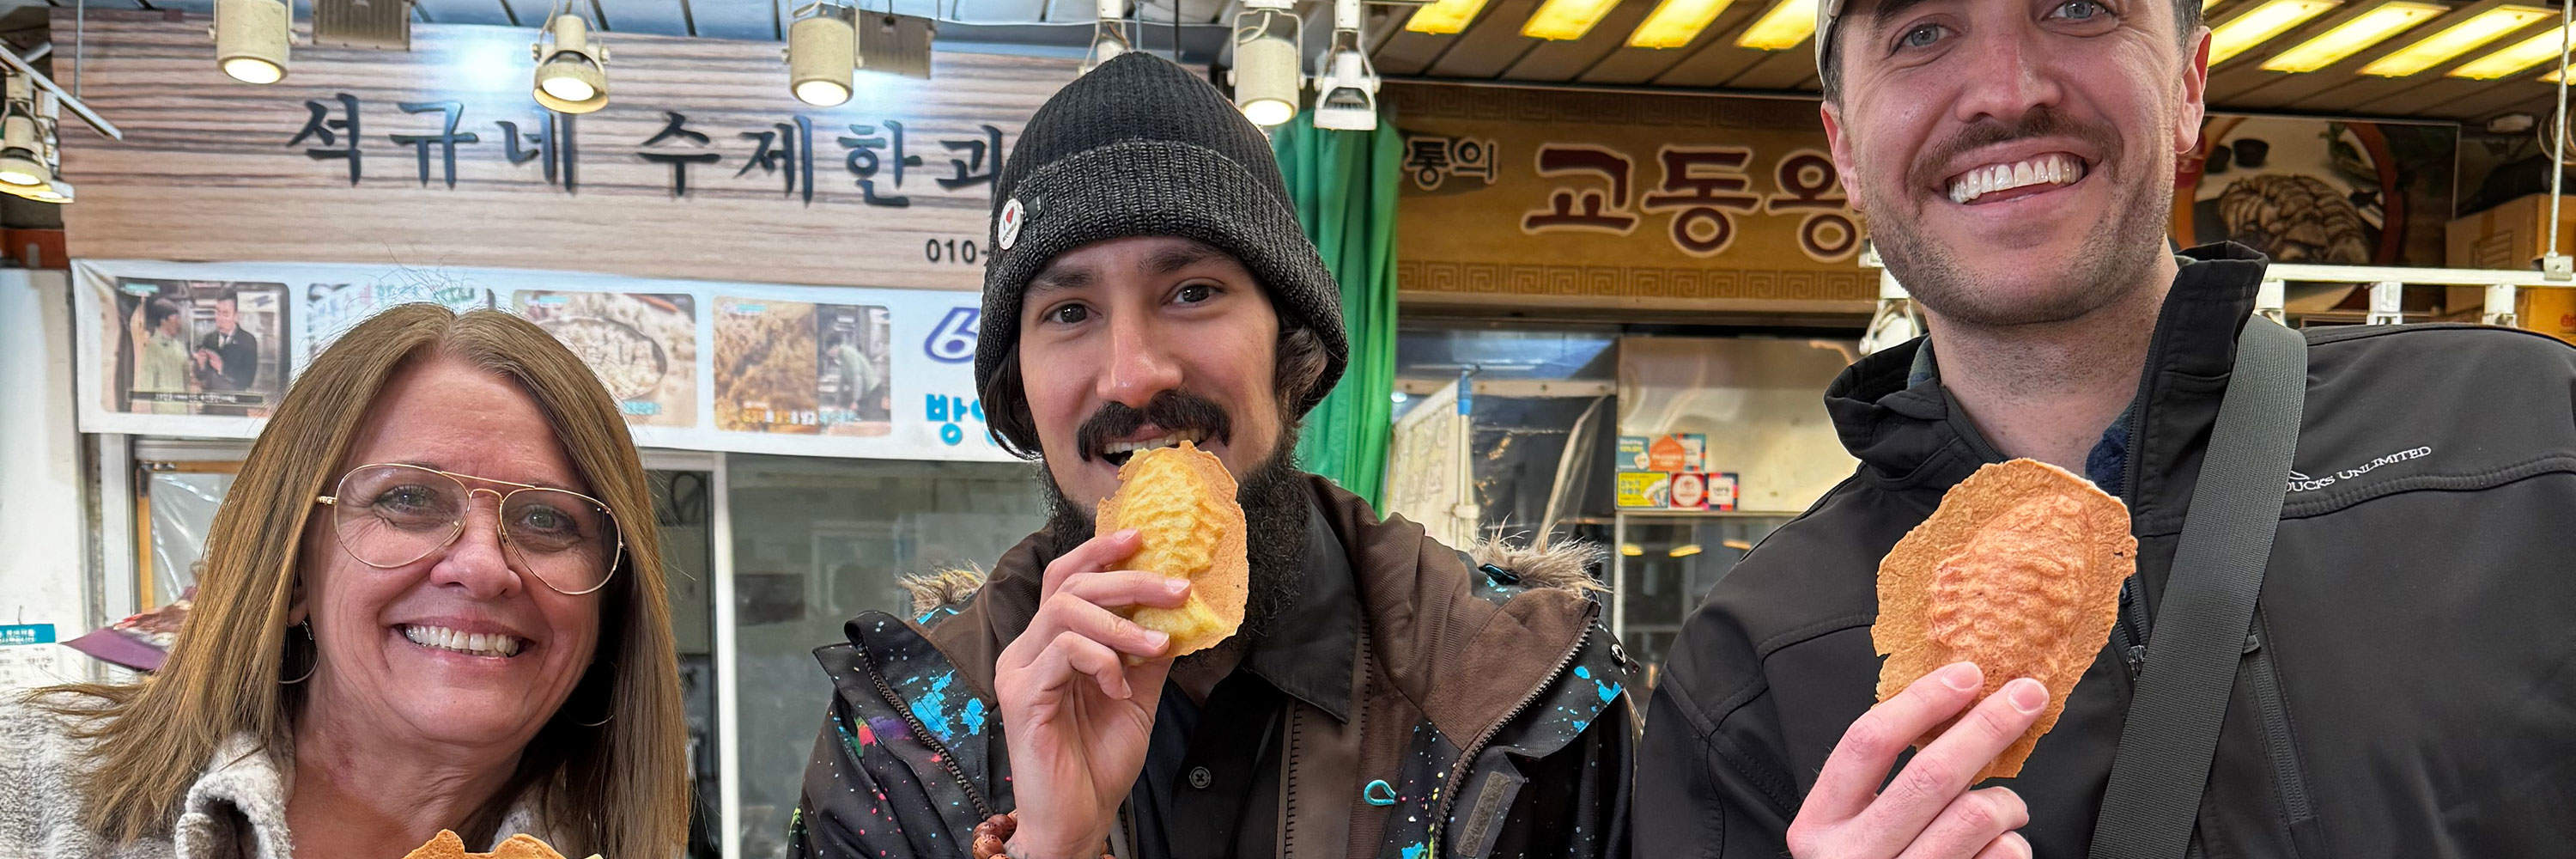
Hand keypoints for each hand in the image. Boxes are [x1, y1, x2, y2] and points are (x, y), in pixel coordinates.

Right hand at [993, 529, 1188, 858]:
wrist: (1078, 818)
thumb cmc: (1099, 761)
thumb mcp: (1138, 696)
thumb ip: (1150, 653)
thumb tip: (1179, 610)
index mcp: (1050, 644)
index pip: (1066, 578)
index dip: (1100, 552)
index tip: (1143, 538)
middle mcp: (1028, 649)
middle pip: (1070, 585)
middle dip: (1129, 579)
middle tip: (1176, 588)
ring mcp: (1020, 670)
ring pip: (1064, 609)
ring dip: (1120, 620)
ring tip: (1157, 642)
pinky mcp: (1021, 694)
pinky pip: (1064, 650)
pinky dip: (1102, 658)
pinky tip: (1121, 685)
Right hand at [1786, 662, 2047, 858]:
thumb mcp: (1848, 833)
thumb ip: (1879, 786)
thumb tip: (1948, 707)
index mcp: (1818, 827)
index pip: (1867, 744)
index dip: (1921, 703)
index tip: (1965, 675)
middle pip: (1930, 774)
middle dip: (1987, 725)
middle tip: (2025, 697)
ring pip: (1974, 817)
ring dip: (2008, 802)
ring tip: (2009, 807)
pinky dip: (2014, 848)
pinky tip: (2002, 851)